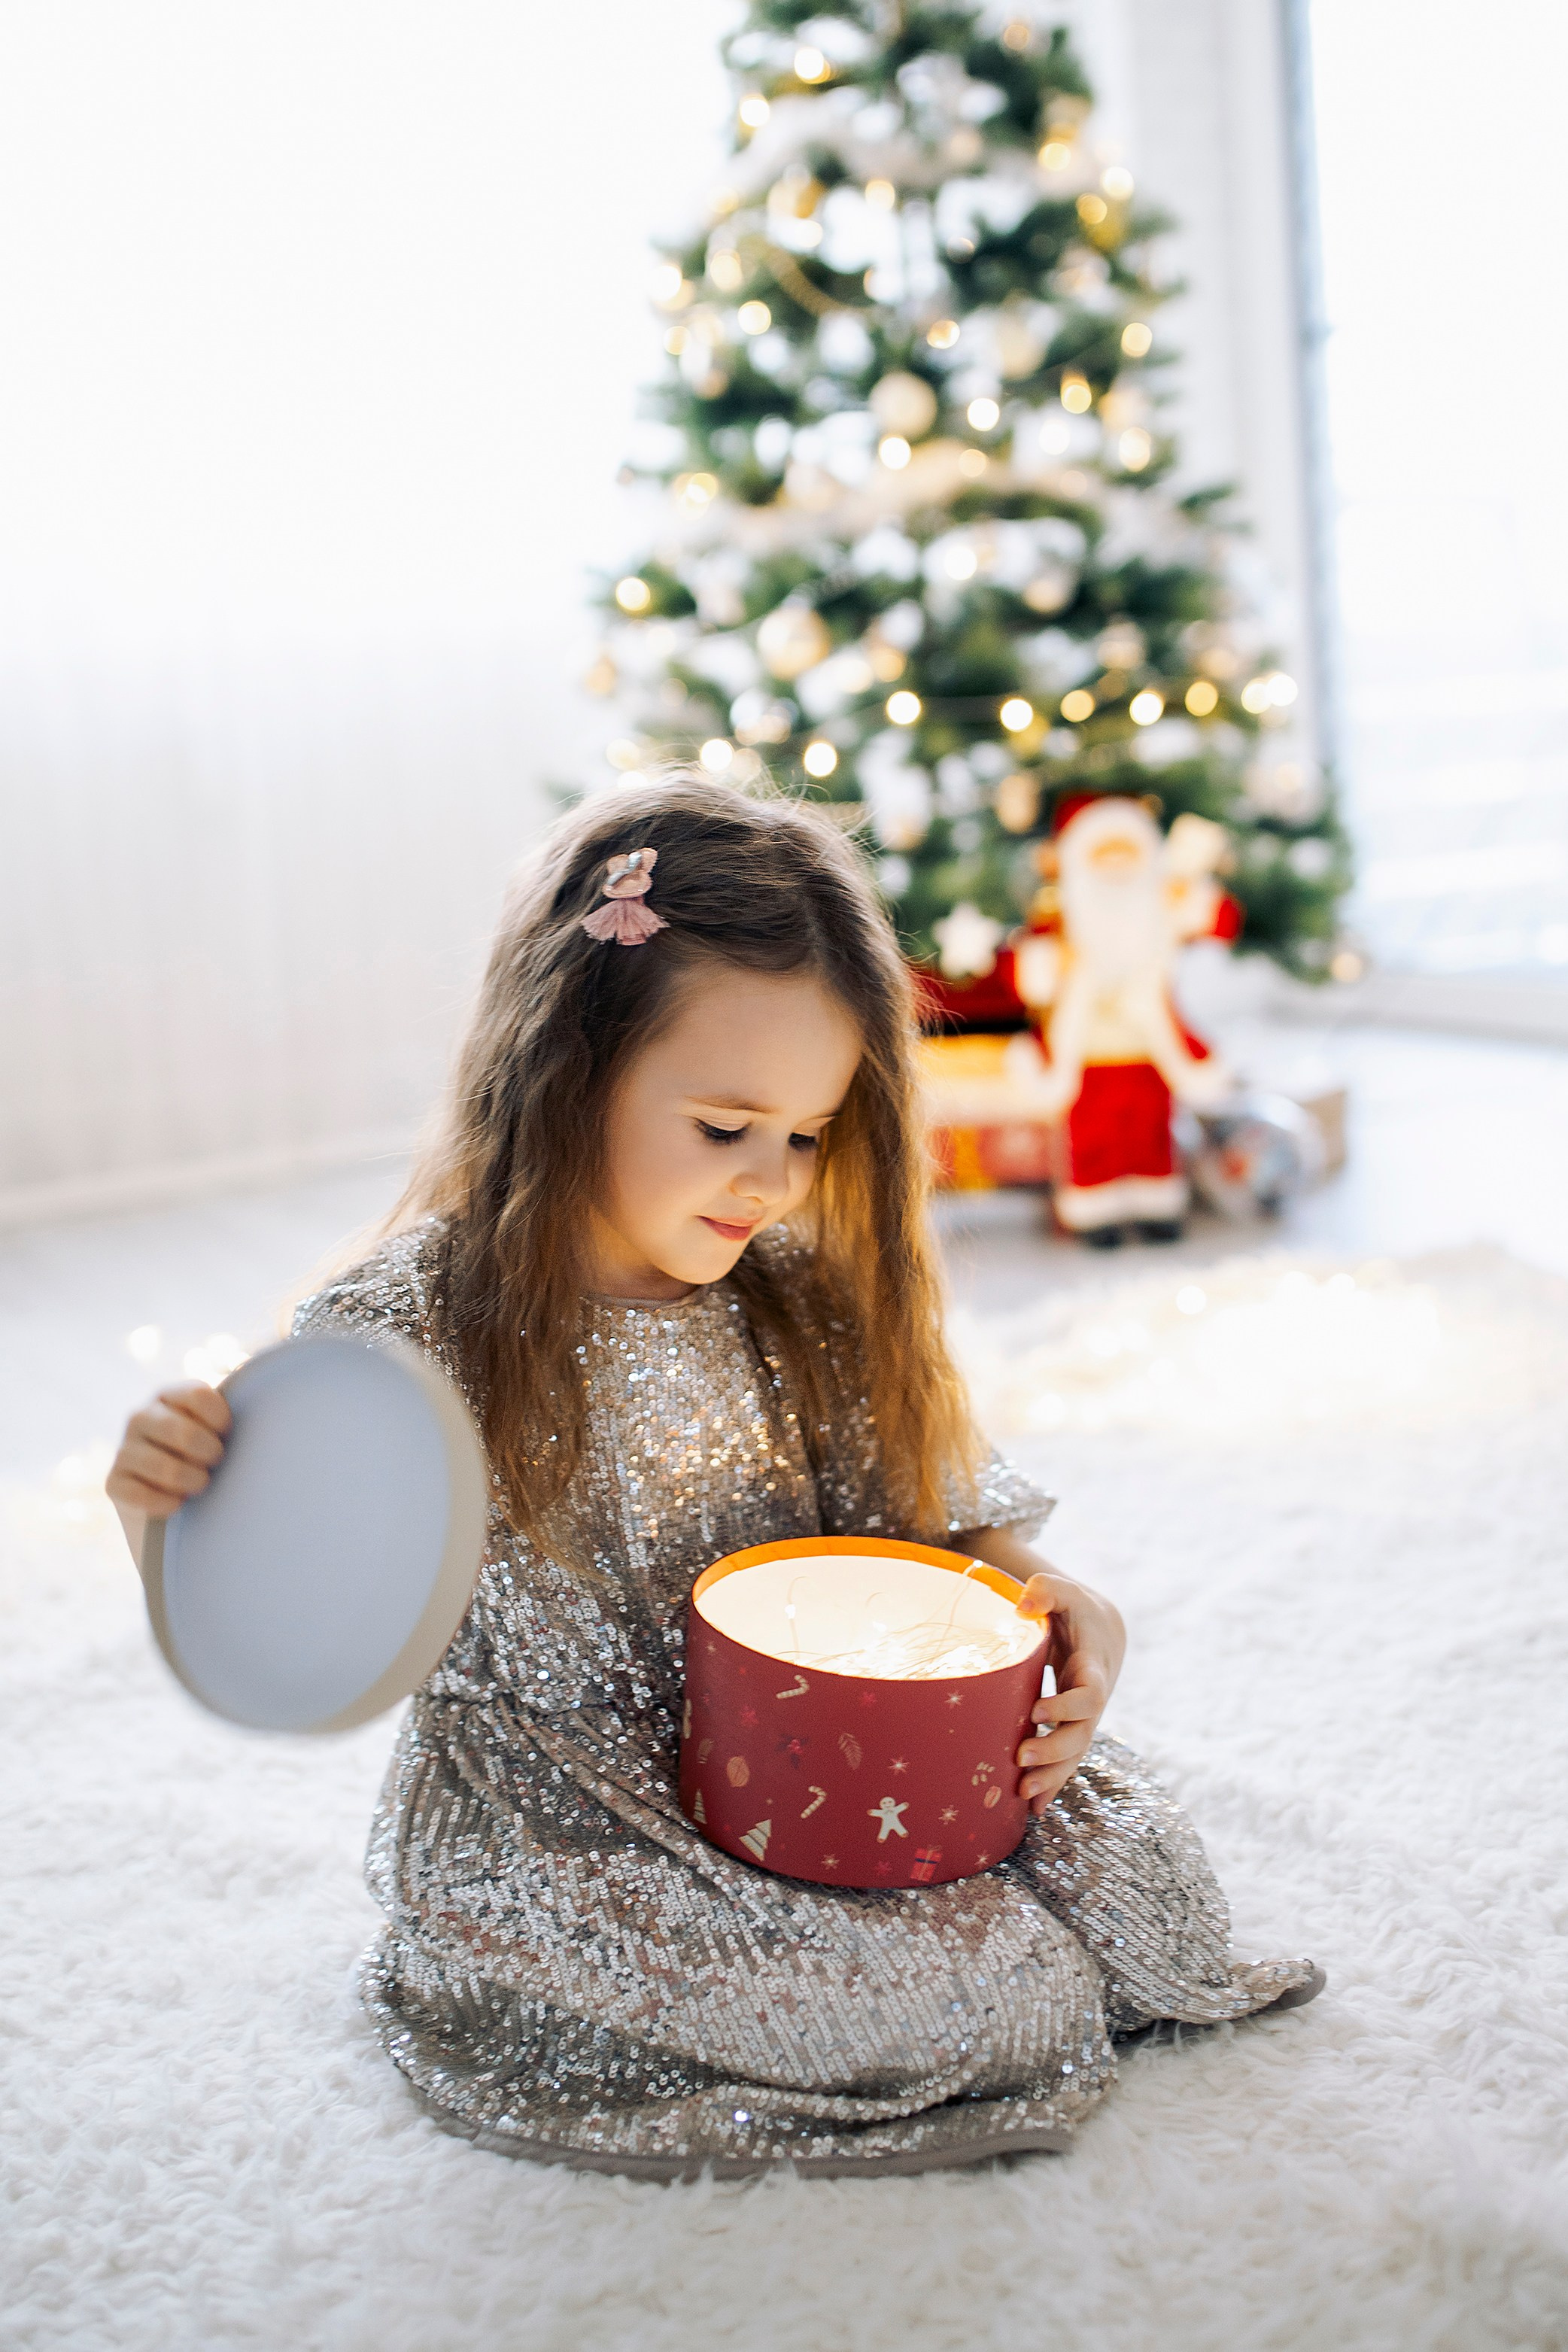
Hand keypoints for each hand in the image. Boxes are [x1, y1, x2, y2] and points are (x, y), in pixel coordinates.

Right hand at [105, 1381, 230, 1567]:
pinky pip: (140, 1494)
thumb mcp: (223, 1430)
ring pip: (164, 1467)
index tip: (229, 1435)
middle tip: (217, 1463)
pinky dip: (166, 1504)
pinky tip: (177, 1505)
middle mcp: (141, 1416)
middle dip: (209, 1454)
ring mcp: (124, 1449)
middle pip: (182, 1432)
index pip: (198, 1395)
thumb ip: (236, 1407)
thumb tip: (264, 1373)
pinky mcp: (113, 1482)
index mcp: (170, 1395)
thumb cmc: (212, 1460)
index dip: (221, 1421)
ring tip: (201, 1484)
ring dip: (191, 1481)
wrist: (182, 1508)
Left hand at [953, 1525, 1126, 1816]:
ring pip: (1075, 1755)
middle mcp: (1093, 1700)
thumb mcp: (1064, 1592)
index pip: (1089, 1695)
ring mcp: (1084, 1719)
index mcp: (1093, 1668)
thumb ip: (1047, 1590)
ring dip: (1052, 1776)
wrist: (1100, 1631)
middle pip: (1082, 1735)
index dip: (1067, 1706)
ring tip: (1022, 1794)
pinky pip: (1066, 1761)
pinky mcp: (1072, 1729)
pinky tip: (1032, 1808)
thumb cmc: (1075, 1609)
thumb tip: (1024, 1604)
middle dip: (1054, 1751)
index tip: (1036, 1711)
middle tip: (1020, 1758)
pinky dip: (1052, 1784)